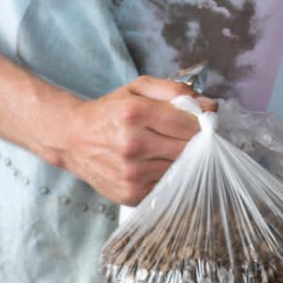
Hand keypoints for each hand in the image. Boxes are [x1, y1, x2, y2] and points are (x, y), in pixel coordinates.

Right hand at [50, 76, 206, 205]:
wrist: (72, 139)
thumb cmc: (110, 112)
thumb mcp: (137, 89)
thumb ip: (174, 90)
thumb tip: (210, 105)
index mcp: (134, 113)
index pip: (188, 124)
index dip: (202, 124)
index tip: (203, 123)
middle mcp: (132, 145)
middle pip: (188, 148)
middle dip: (196, 142)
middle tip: (189, 137)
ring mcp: (131, 173)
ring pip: (181, 169)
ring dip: (182, 160)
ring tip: (168, 150)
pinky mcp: (131, 194)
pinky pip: (167, 186)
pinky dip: (168, 176)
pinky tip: (157, 165)